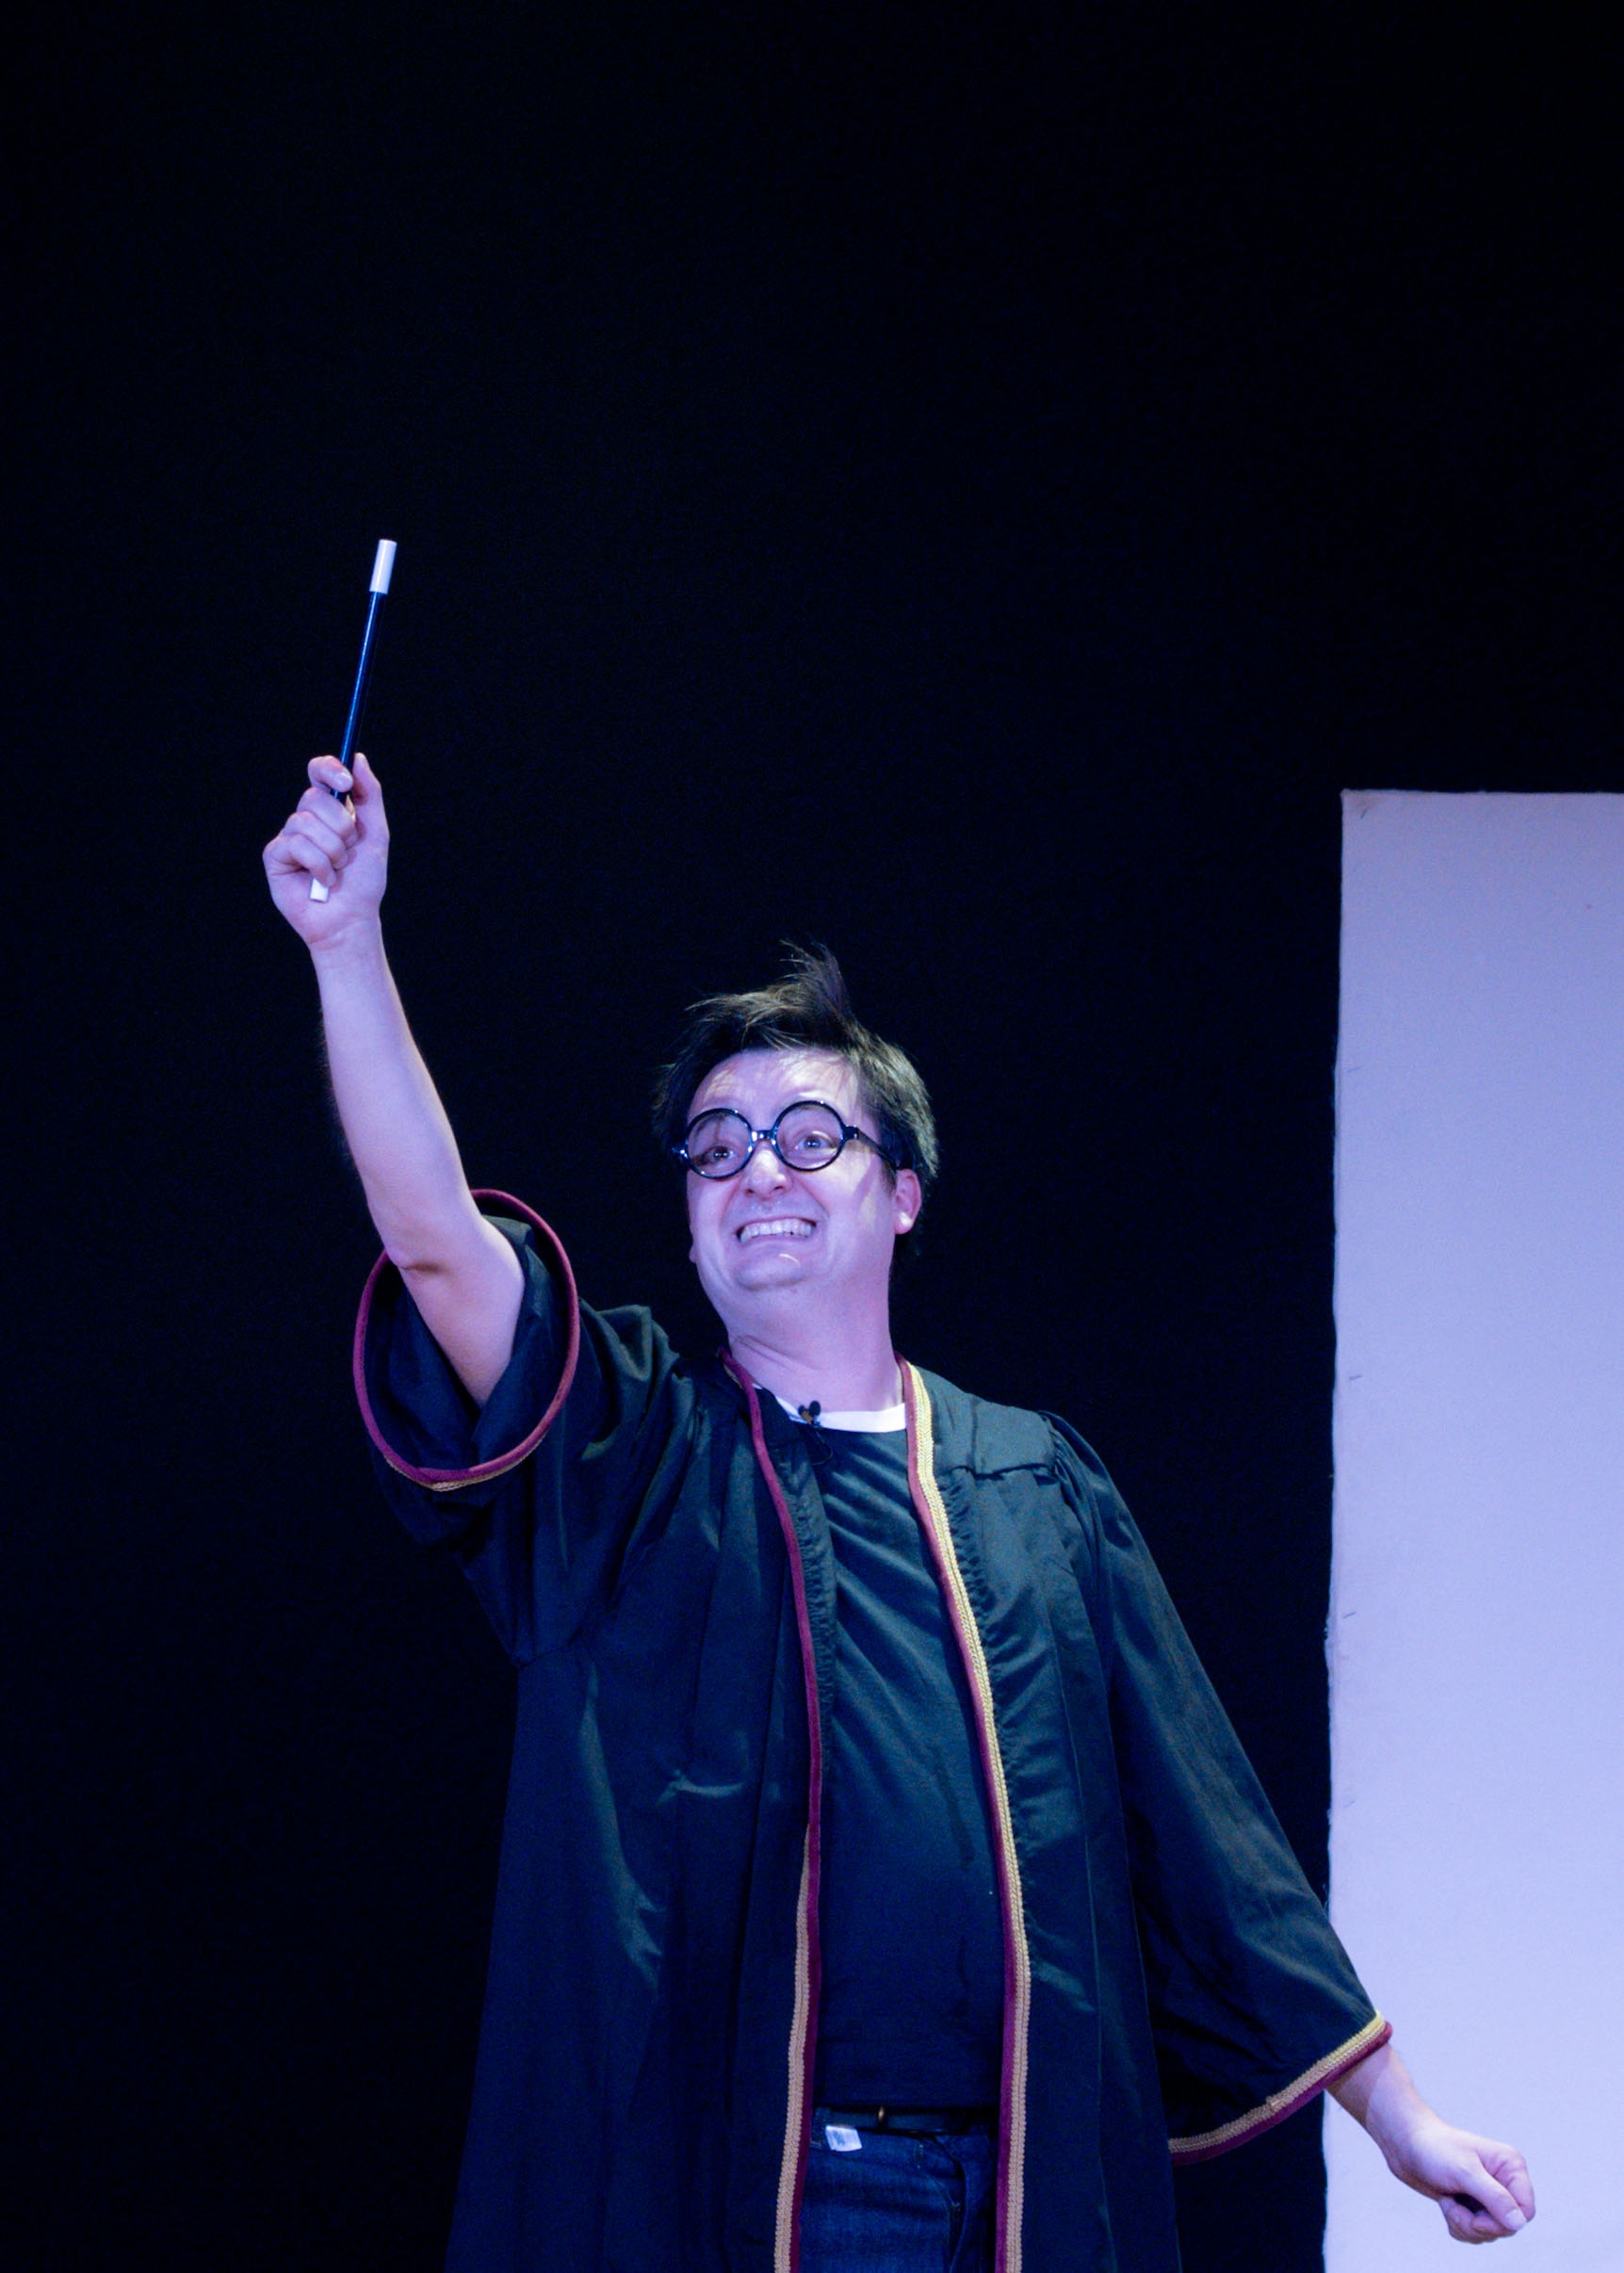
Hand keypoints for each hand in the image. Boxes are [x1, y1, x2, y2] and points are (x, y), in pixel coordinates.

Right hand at [262, 750, 389, 944]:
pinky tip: (323, 881)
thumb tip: (357, 757)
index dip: (329, 769)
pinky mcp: (275, 857)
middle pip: (314, 797)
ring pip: (307, 823)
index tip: (346, 782)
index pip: (319, 772)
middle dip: (341, 827)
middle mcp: (306, 819)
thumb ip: (369, 794)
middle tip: (348, 852)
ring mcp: (288, 837)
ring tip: (337, 870)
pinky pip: (296, 845)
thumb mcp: (375, 833)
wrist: (352, 919)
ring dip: (333, 852)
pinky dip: (319, 865)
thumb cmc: (364, 881)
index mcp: (330, 810)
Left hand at [1386, 2112, 1534, 2244]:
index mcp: (1511, 2166)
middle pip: (1508, 2226)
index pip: (1526, 2211)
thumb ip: (1494, 2198)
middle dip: (1478, 2225)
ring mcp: (1490, 2194)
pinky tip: (1446, 2205)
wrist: (1405, 2144)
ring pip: (1491, 2232)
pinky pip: (1476, 2232)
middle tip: (1454, 2210)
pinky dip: (1459, 2226)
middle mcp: (1505, 2181)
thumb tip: (1519, 2223)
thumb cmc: (1433, 2150)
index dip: (1504, 2222)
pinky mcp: (1475, 2204)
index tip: (1477, 2219)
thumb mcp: (1464, 2173)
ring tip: (1447, 2203)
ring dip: (1465, 2226)